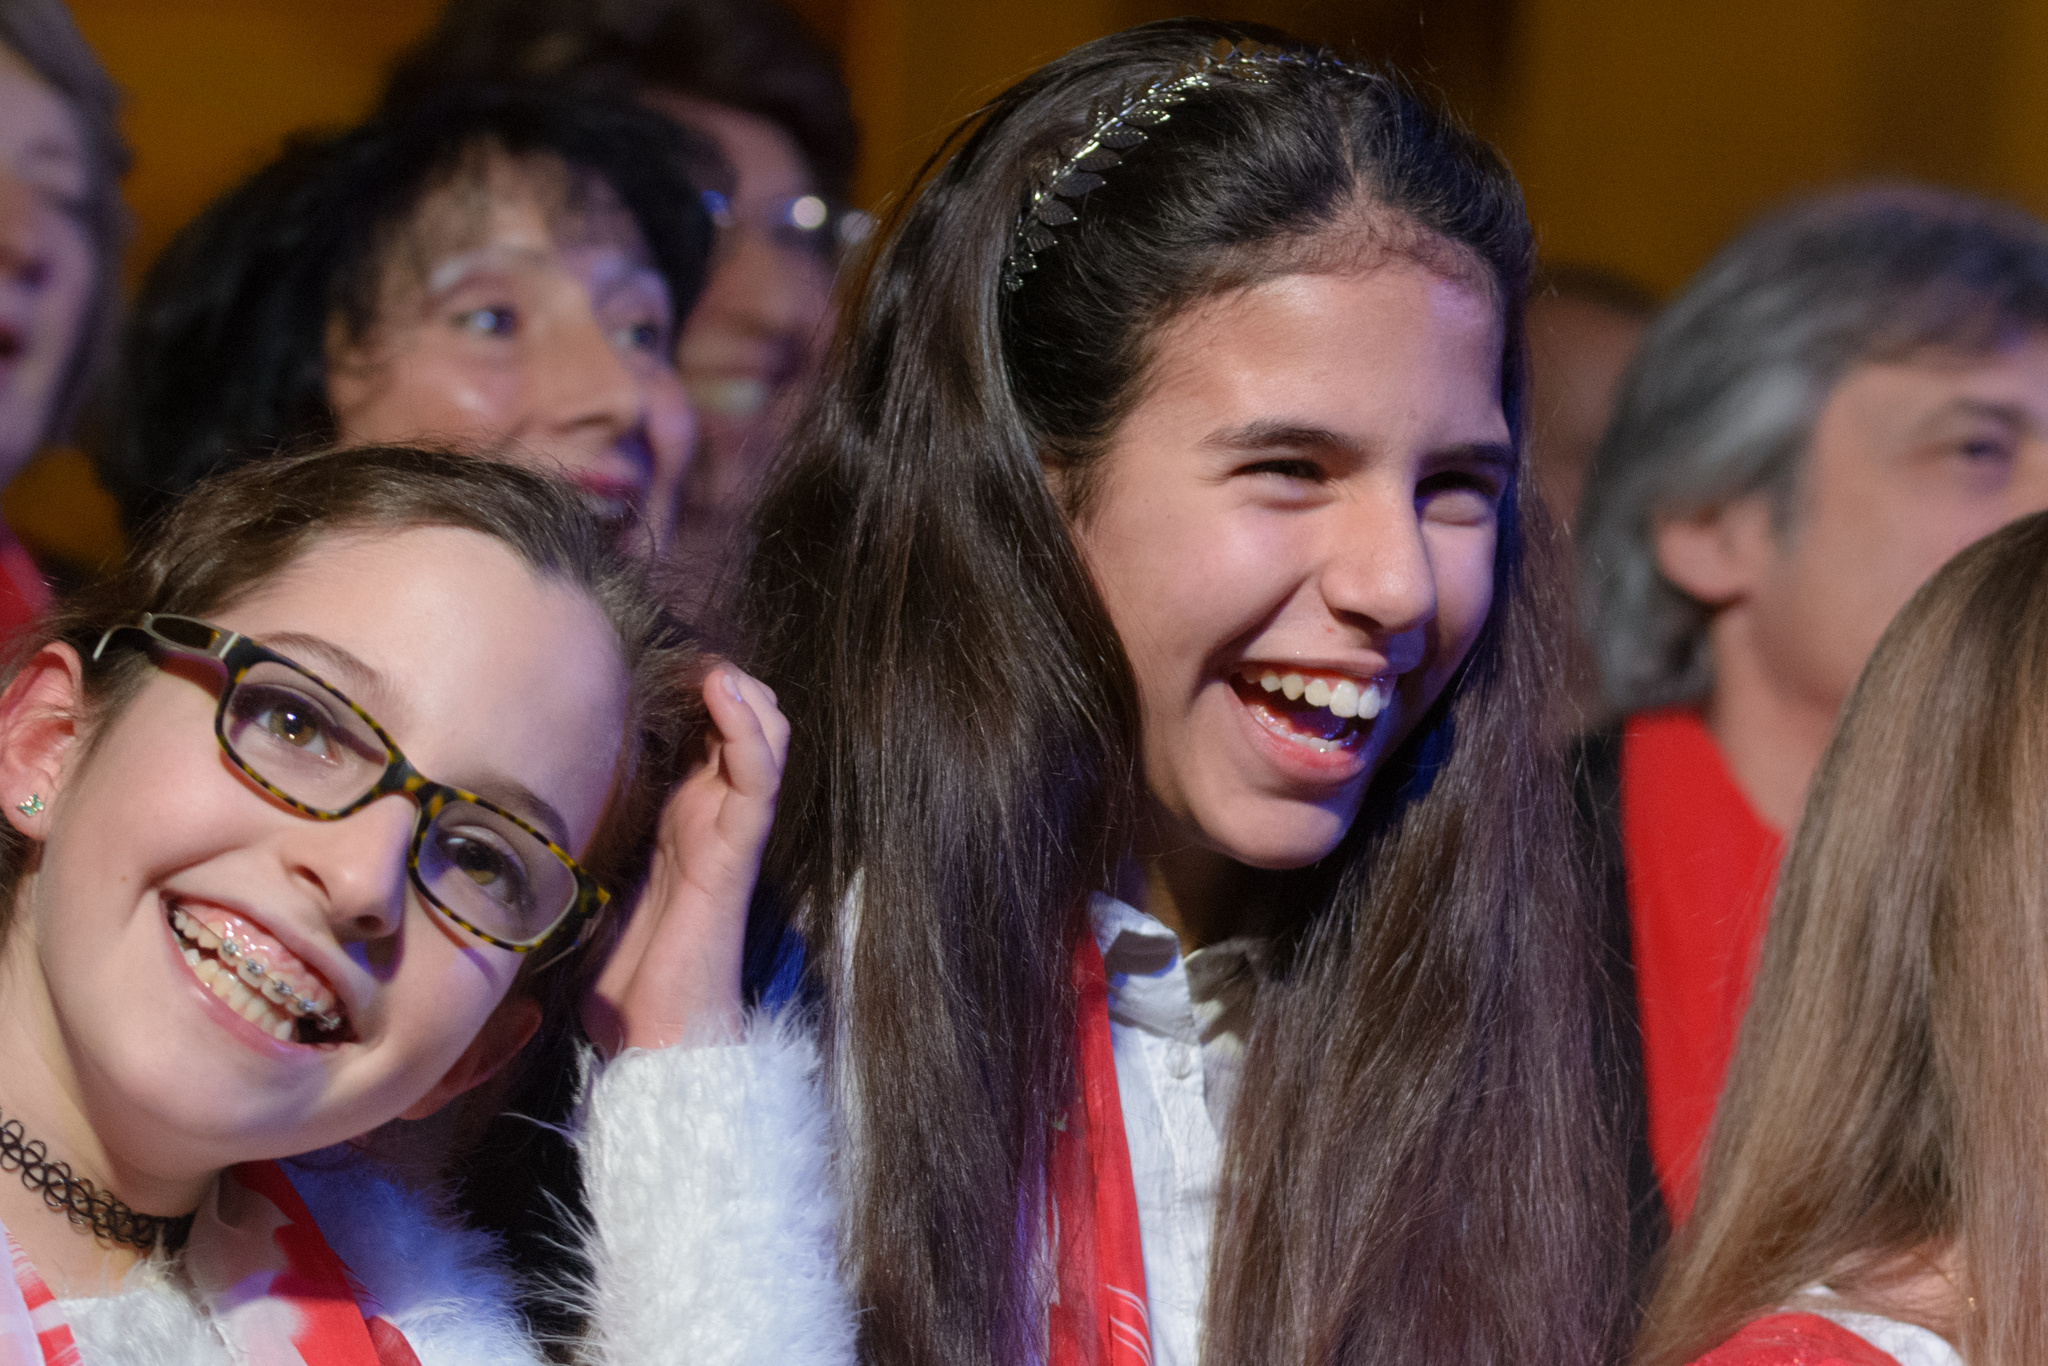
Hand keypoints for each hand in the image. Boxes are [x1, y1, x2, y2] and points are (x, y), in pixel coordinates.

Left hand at [586, 666, 788, 1052]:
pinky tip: (727, 692)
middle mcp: (709, 816)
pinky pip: (758, 779)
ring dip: (745, 693)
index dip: (689, 687)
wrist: (651, 1039)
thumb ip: (568, 840)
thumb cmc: (619, 975)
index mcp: (677, 818)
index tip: (649, 652)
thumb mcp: (582, 884)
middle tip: (687, 655)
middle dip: (723, 680)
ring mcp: (728, 830)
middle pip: (740, 723)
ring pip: (763, 738)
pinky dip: (750, 730)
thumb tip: (499, 801)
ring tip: (716, 665)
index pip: (700, 731)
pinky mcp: (736, 851)